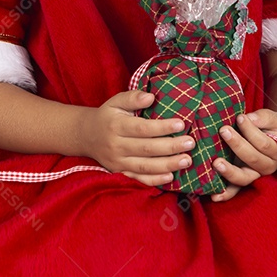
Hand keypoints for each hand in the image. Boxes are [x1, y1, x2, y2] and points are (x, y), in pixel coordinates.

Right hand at [79, 90, 194, 186]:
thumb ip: (133, 98)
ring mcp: (117, 162)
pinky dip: (155, 180)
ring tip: (187, 160)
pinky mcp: (119, 173)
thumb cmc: (108, 116)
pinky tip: (171, 176)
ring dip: (168, 165)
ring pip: (145, 167)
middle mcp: (116, 146)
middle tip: (190, 143)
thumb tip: (150, 96)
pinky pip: (138, 180)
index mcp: (116, 126)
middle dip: (171, 146)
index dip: (162, 127)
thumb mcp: (116, 102)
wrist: (87, 136)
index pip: (142, 128)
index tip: (181, 124)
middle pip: (147, 149)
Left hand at [210, 109, 276, 202]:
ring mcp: (255, 175)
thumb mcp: (275, 119)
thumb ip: (264, 117)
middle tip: (223, 130)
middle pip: (253, 159)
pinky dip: (225, 194)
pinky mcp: (244, 178)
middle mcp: (268, 167)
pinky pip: (236, 189)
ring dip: (229, 172)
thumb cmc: (276, 128)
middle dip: (237, 145)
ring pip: (244, 178)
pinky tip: (214, 196)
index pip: (263, 143)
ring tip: (216, 163)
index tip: (240, 118)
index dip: (251, 131)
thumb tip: (248, 118)